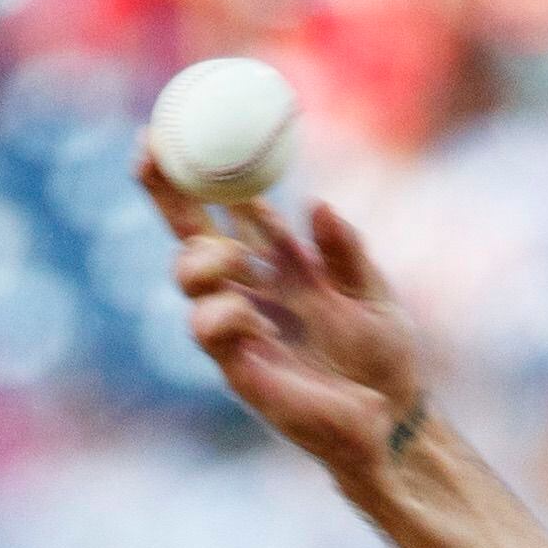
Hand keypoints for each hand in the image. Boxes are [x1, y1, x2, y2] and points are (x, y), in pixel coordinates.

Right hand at [140, 152, 424, 480]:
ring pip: (190, 280)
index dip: (197, 169)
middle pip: (189, 231)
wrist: (395, 422)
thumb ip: (346, 251)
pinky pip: (211, 331)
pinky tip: (251, 314)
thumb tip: (317, 207)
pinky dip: (225, 311)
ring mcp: (240, 329)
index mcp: (276, 263)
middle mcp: (248, 290)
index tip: (172, 124)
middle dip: (165, 191)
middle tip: (151, 154)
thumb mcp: (373, 293)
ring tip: (229, 260)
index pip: (224, 207)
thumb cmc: (386, 359)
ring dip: (201, 259)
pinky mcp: (241, 371)